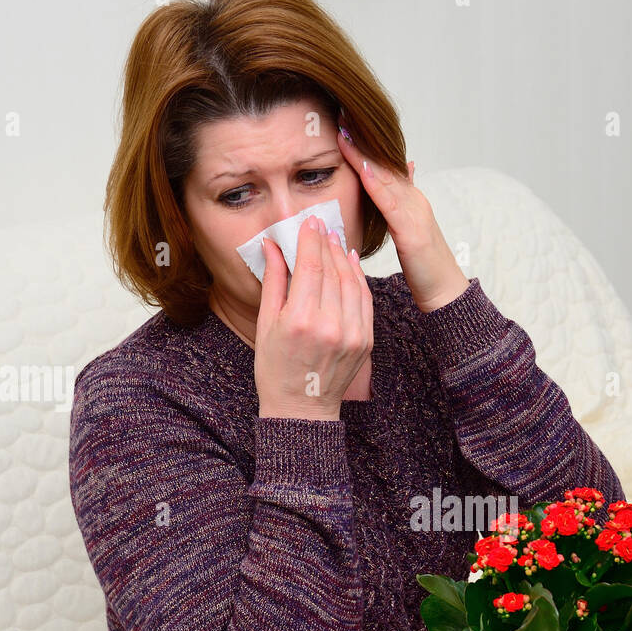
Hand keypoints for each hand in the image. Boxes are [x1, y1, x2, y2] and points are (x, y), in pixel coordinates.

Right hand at [255, 216, 373, 420]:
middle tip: (321, 225)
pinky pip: (364, 300)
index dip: (310, 240)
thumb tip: (273, 244)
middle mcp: (330, 326)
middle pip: (332, 271)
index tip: (309, 221)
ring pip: (351, 282)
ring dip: (343, 258)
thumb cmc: (276, 369)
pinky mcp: (365, 341)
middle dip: (326, 244)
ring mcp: (352, 335)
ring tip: (335, 241)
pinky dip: (358, 279)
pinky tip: (350, 264)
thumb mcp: (266, 324)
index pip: (310, 267)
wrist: (302, 409)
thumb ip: (274, 281)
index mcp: (300, 321)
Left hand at [336, 111, 469, 313]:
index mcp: (409, 201)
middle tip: (341, 113)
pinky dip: (376, 183)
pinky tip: (361, 168)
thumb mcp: (408, 233)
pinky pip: (390, 203)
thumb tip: (391, 187)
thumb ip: (397, 209)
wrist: (445, 294)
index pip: (384, 166)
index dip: (366, 145)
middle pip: (385, 164)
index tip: (345, 123)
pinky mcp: (412, 232)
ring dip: (365, 154)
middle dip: (364, 139)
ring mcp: (415, 213)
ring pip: (386, 177)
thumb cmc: (424, 269)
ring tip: (345, 131)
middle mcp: (414, 200)